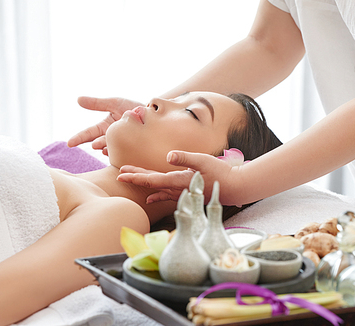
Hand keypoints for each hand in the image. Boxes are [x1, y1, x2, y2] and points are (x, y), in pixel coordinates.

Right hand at [67, 97, 143, 153]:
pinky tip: (122, 150)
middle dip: (98, 143)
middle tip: (95, 144)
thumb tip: (78, 99)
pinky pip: (124, 154)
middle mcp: (111, 139)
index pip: (88, 134)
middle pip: (98, 144)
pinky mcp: (131, 152)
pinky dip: (121, 152)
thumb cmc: (133, 107)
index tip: (69, 143)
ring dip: (109, 148)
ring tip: (107, 146)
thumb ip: (97, 103)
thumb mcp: (114, 103)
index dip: (78, 138)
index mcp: (104, 128)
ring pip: (110, 150)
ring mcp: (121, 146)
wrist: (154, 115)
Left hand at [118, 150, 239, 204]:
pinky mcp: (187, 193)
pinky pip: (167, 194)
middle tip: (119, 175)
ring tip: (129, 179)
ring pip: (157, 188)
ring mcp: (182, 192)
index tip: (121, 175)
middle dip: (135, 178)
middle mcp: (177, 189)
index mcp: (178, 180)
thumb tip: (168, 156)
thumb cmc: (220, 172)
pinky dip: (157, 195)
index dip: (136, 177)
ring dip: (143, 183)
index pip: (152, 180)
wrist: (235, 188)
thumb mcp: (203, 160)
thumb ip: (185, 158)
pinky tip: (150, 198)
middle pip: (151, 184)